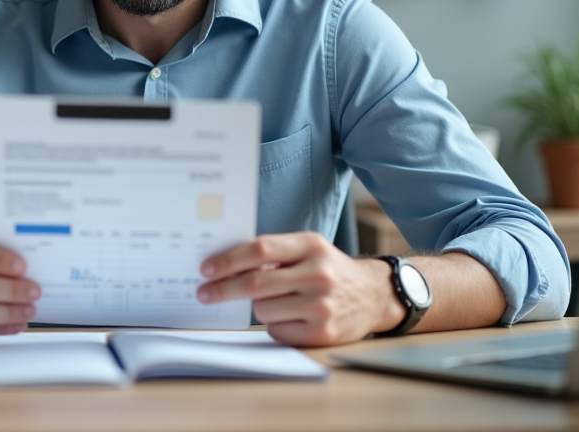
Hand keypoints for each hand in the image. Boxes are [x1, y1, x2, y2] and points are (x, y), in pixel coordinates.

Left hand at [197, 232, 403, 345]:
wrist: (373, 295)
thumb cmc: (329, 270)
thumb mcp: (309, 249)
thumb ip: (275, 253)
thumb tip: (225, 264)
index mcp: (311, 245)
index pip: (260, 249)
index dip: (228, 260)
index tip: (206, 268)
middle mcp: (318, 274)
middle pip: (255, 283)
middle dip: (223, 288)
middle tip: (204, 293)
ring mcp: (321, 305)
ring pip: (263, 310)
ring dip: (257, 307)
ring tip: (274, 301)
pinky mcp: (323, 333)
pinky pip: (277, 331)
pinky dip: (275, 324)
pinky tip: (291, 316)